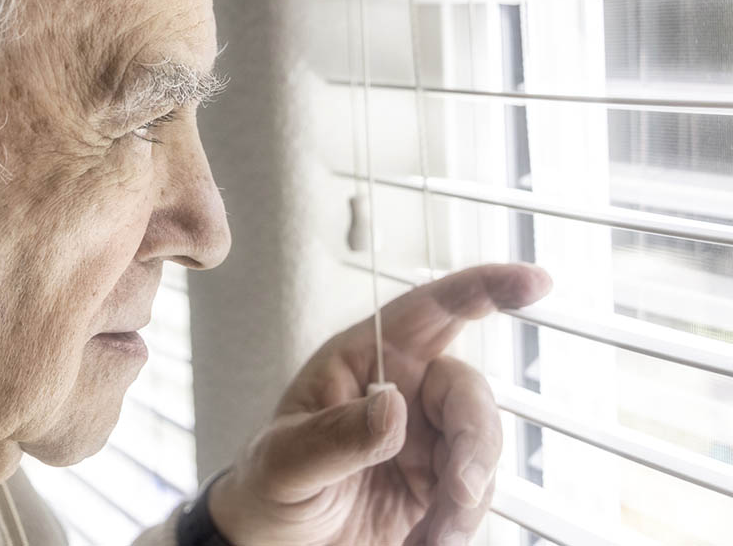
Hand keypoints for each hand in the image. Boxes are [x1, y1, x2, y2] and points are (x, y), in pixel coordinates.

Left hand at [207, 264, 551, 545]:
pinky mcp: (440, 483)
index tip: (534, 282)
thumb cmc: (269, 486)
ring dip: (466, 496)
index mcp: (364, 360)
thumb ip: (336, 436)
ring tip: (433, 536)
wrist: (276, 545)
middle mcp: (403, 389)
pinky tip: (430, 540)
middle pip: (467, 393)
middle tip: (457, 494)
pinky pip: (476, 491)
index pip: (430, 311)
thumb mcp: (286, 461)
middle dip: (473, 444)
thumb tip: (394, 407)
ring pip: (481, 447)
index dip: (484, 288)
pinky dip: (462, 521)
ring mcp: (425, 437)